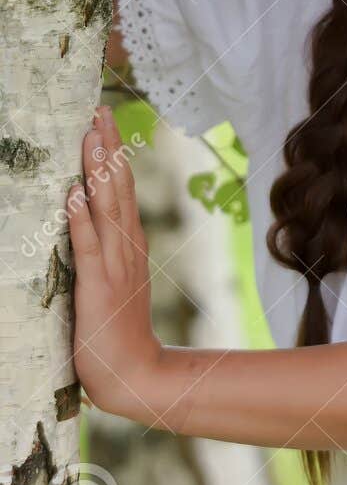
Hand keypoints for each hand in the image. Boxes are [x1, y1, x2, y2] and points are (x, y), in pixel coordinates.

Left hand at [67, 104, 162, 421]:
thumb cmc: (116, 330)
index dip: (112, 154)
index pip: (121, 189)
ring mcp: (115, 265)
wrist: (133, 372)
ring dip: (97, 172)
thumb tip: (85, 212)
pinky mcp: (98, 286)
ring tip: (90, 139)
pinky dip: (81, 220)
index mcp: (130, 243)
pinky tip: (74, 195)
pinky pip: (88, 247)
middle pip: (117, 188)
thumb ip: (104, 248)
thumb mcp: (113, 280)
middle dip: (106, 149)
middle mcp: (127, 247)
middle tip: (98, 112)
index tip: (102, 121)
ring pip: (107, 208)